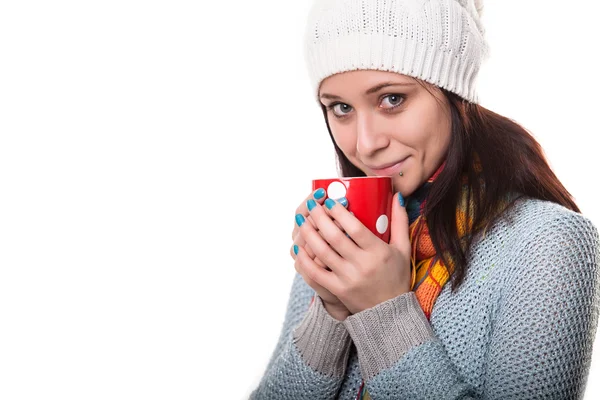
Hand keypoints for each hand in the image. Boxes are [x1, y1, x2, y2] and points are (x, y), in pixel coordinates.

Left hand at [294, 193, 410, 314]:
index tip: (330, 201)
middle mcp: (361, 265)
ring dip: (308, 234)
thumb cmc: (396, 276)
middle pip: (334, 237)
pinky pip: (315, 272)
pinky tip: (298, 246)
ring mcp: (347, 278)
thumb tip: (397, 196)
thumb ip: (400, 221)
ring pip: (322, 252)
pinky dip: (304, 258)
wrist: (390, 312)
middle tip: (312, 205)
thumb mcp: (402, 249)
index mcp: (378, 252)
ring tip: (302, 219)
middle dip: (319, 218)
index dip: (339, 213)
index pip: (354, 228)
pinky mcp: (337, 289)